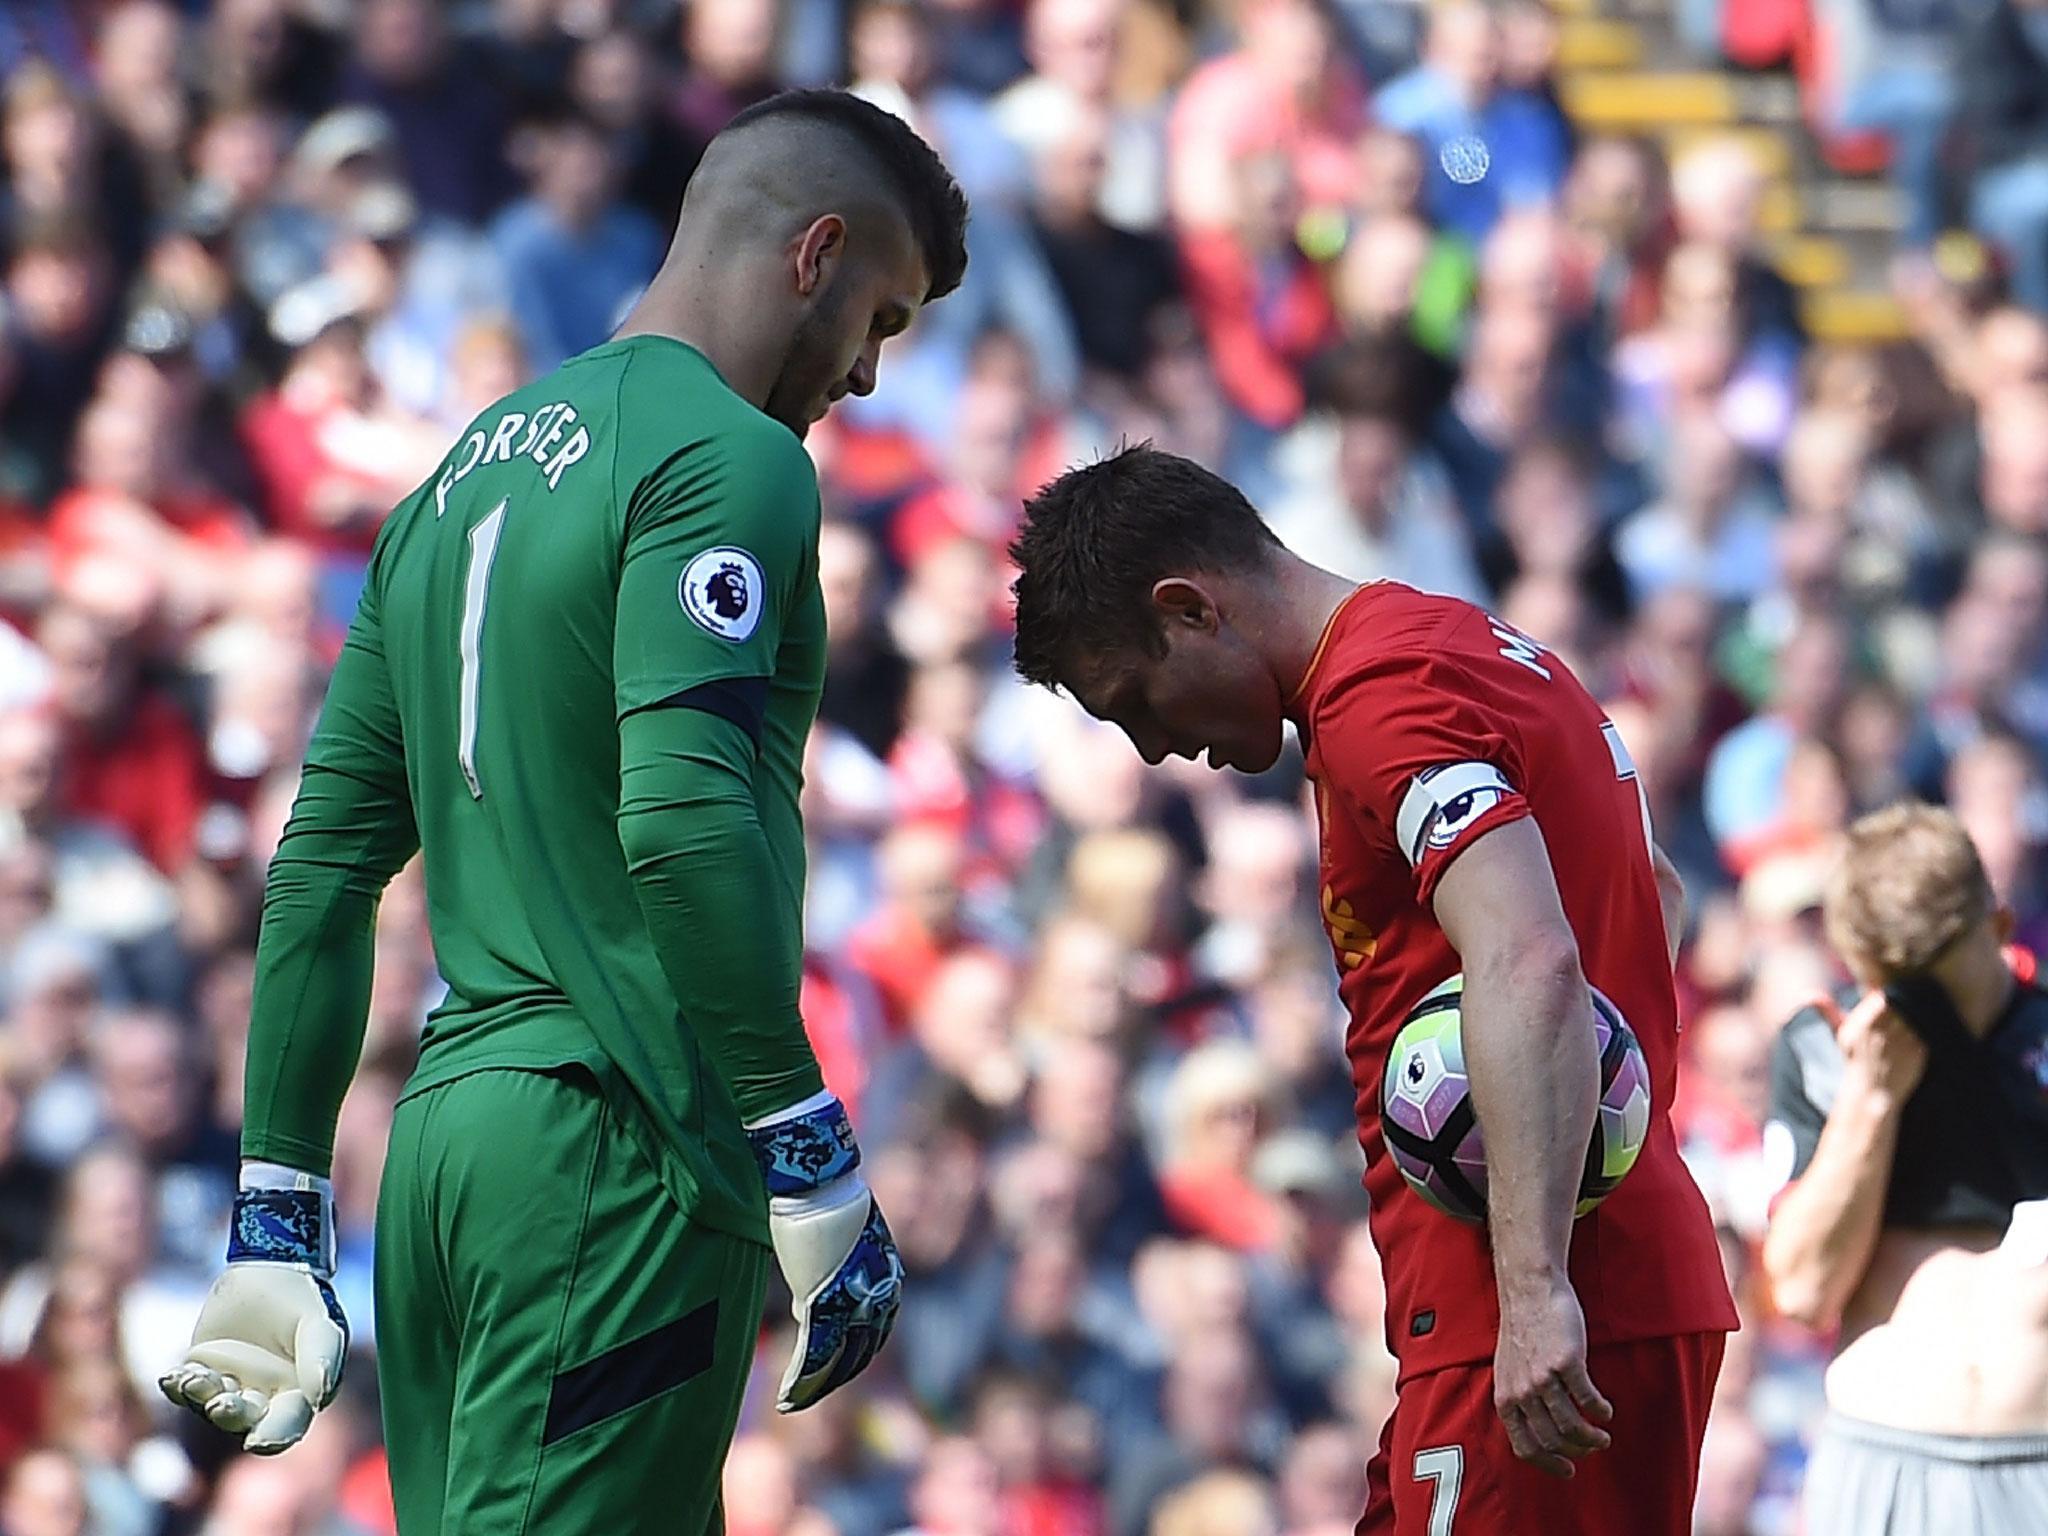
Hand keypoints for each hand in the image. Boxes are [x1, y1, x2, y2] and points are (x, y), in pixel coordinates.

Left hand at [159, 1175, 347, 1453]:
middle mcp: (263, 1398)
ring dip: (202, 1395)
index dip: (274, 1437)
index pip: (287, 1425)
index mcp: (298, 1394)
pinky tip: (172, 1377)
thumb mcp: (320, 1324)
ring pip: (210, 1405)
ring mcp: (231, 1386)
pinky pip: (185, 1389)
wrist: (270, 1267)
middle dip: (230, 1415)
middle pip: (244, 1421)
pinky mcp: (203, 1370)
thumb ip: (321, 1357)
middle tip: (220, 1403)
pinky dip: (177, 1386)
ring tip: (193, 1377)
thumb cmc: (304, 1299)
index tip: (257, 1441)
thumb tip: (318, 1398)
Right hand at [747, 1094, 902, 1411]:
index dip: (854, 1353)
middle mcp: (877, 1289)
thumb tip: (807, 1305)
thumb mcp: (831, 1240)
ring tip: (794, 1402)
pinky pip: (815, 1353)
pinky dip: (800, 1380)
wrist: (817, 1175)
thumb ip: (827, 1274)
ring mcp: (853, 1297)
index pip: (876, 1327)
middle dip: (836, 1375)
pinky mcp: (825, 1300)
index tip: (836, 1368)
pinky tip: (786, 1396)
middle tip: (813, 1395)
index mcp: (884, 1273)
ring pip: (837, 1358)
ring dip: (815, 1386)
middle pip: (861, 1349)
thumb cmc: (820, 1196)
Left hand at [1493, 1278, 1612, 1478]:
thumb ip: (1520, 1399)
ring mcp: (1543, 1378)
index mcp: (1505, 1397)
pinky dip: (1600, 1411)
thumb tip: (1538, 1431)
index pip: (1524, 1447)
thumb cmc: (1523, 1329)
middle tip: (1593, 1448)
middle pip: (1553, 1441)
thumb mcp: (1509, 1370)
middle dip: (1577, 1452)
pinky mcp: (1566, 1362)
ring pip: (1571, 1427)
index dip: (1549, 1464)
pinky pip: (1588, 1400)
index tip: (1569, 1470)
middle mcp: (1521, 1392)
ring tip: (1603, 1436)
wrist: (1529, 1289)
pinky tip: (1605, 1410)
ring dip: (1592, 1438)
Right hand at [1828, 991, 1927, 1107]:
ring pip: (1911, 1018)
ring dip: (1907, 1025)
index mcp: (1864, 1024)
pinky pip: (1922, 1034)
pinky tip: (1905, 1050)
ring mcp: (1903, 1041)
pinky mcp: (1918, 1051)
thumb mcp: (1841, 1034)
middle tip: (1890, 1027)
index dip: (1881, 1001)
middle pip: (1897, 1006)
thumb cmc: (1855, 1061)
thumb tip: (1808, 994)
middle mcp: (1884, 1031)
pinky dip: (1916, 1039)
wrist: (1873, 1094)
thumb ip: (1827, 1011)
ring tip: (1897, 1039)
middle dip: (1895, 1012)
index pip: (1881, 997)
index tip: (1879, 1009)